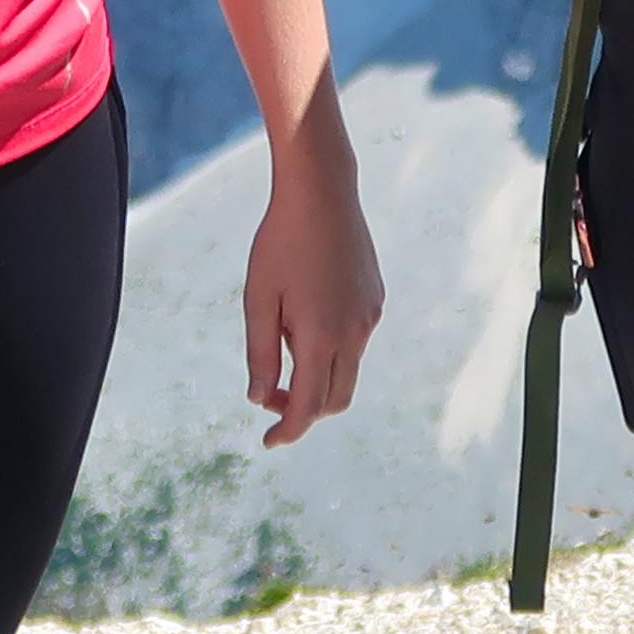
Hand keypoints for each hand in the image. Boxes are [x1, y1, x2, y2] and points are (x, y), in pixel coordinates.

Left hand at [243, 118, 384, 448]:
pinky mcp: (376, 301)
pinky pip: (355, 343)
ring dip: (316, 376)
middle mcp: (353, 333)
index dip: (287, 429)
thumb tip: (259, 398)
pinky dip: (331, 350)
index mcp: (320, 335)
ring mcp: (370, 317)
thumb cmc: (280, 242)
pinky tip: (307, 314)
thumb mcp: (258, 298)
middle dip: (303, 409)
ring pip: (346, 371)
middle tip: (268, 395)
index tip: (268, 442)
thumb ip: (259, 353)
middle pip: (333, 399)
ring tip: (284, 337)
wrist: (322, 192)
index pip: (307, 406)